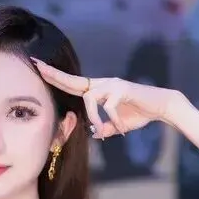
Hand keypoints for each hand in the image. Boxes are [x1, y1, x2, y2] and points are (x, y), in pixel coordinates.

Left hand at [31, 58, 181, 138]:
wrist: (161, 107)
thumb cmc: (139, 114)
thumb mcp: (117, 126)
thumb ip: (104, 128)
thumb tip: (94, 133)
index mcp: (100, 90)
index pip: (74, 84)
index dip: (57, 78)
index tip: (39, 68)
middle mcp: (104, 84)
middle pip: (75, 81)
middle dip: (55, 75)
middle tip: (37, 66)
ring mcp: (113, 84)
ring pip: (90, 98)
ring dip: (94, 117)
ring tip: (105, 129)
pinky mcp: (123, 89)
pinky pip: (109, 107)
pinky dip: (112, 120)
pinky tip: (120, 128)